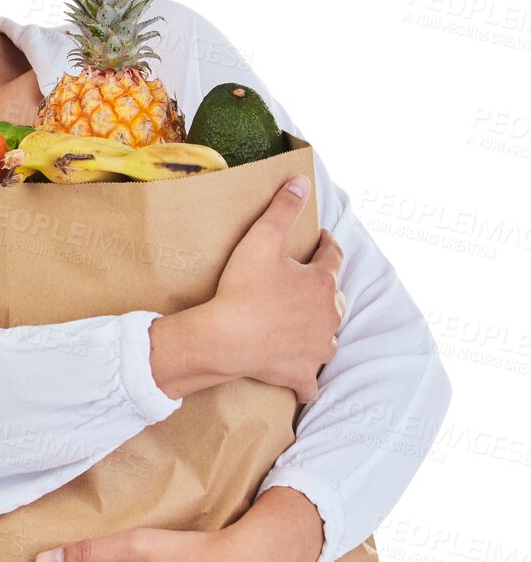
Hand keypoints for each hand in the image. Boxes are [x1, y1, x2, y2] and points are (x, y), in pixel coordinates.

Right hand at [210, 175, 345, 404]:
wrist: (225, 339)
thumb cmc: (243, 290)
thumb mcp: (261, 240)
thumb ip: (283, 208)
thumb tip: (302, 180)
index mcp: (322, 283)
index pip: (333, 257)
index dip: (327, 245)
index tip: (321, 239)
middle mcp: (328, 316)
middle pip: (336, 299)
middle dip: (326, 290)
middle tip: (309, 284)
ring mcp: (316, 348)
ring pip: (330, 339)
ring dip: (323, 332)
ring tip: (309, 326)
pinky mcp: (300, 374)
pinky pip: (310, 381)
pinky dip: (308, 379)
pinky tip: (304, 380)